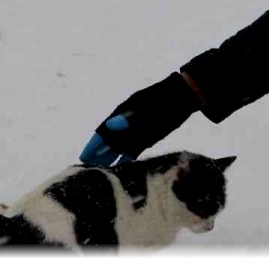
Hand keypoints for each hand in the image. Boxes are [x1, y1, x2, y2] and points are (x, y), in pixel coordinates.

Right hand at [79, 73, 200, 165]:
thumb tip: (109, 127)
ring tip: (101, 172)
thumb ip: (129, 119)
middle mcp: (127, 122)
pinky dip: (127, 158)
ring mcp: (138, 129)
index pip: (104, 131)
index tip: (84, 157)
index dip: (94, 144)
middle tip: (87, 169)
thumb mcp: (146, 108)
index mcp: (123, 112)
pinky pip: (134, 150)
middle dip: (99, 154)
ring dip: (111, 158)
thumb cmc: (163, 99)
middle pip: (110, 141)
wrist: (184, 94)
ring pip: (120, 147)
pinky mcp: (149, 137)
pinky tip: (122, 167)